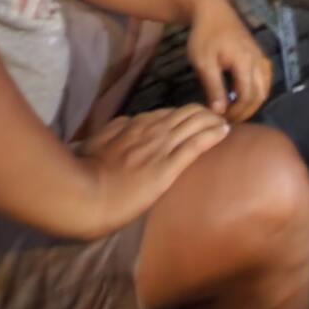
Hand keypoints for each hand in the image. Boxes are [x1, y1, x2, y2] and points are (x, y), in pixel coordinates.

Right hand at [75, 105, 229, 232]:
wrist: (84, 195)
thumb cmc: (84, 173)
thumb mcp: (94, 143)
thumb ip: (112, 131)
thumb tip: (125, 123)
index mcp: (133, 125)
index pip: (165, 113)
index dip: (181, 115)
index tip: (192, 118)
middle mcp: (149, 131)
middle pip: (185, 113)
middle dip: (204, 113)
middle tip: (216, 118)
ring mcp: (159, 147)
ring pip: (195, 123)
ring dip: (213, 120)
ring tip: (225, 122)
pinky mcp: (167, 168)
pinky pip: (196, 145)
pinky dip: (212, 135)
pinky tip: (225, 132)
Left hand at [187, 0, 272, 121]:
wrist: (213, 10)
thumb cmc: (205, 35)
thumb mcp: (204, 62)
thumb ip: (214, 87)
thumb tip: (219, 112)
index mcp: (245, 62)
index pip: (247, 96)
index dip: (236, 112)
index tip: (221, 120)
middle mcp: (258, 60)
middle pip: (260, 94)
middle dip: (246, 111)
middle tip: (230, 120)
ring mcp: (260, 56)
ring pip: (265, 87)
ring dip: (253, 102)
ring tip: (237, 111)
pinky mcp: (258, 54)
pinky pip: (265, 78)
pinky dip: (258, 91)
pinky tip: (245, 95)